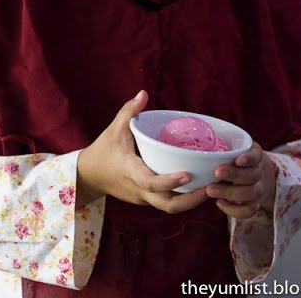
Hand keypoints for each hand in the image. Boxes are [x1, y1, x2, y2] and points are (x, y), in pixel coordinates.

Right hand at [76, 90, 207, 212]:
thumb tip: (144, 92)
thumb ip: (129, 111)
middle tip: (211, 187)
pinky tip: (198, 186)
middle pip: (167, 205)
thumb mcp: (114, 129)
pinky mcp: (146, 200)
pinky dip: (183, 198)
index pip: (151, 182)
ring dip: (191, 201)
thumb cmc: (103, 150)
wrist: (88, 176)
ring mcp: (143, 198)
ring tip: (212, 187)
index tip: (188, 175)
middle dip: (191, 200)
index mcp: (131, 172)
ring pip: (169, 207)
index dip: (169, 181)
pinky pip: (166, 202)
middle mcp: (139, 190)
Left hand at [205, 142, 275, 218]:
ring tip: (210, 190)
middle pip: (251, 176)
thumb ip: (223, 143)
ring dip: (229, 192)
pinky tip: (219, 203)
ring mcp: (258, 190)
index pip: (256, 156)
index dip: (248, 158)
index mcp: (255, 156)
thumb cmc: (239, 158)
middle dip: (234, 175)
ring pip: (249, 194)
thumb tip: (195, 136)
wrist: (259, 177)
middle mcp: (259, 173)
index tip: (237, 159)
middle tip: (216, 172)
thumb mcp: (237, 147)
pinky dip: (234, 210)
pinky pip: (248, 211)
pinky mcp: (254, 204)